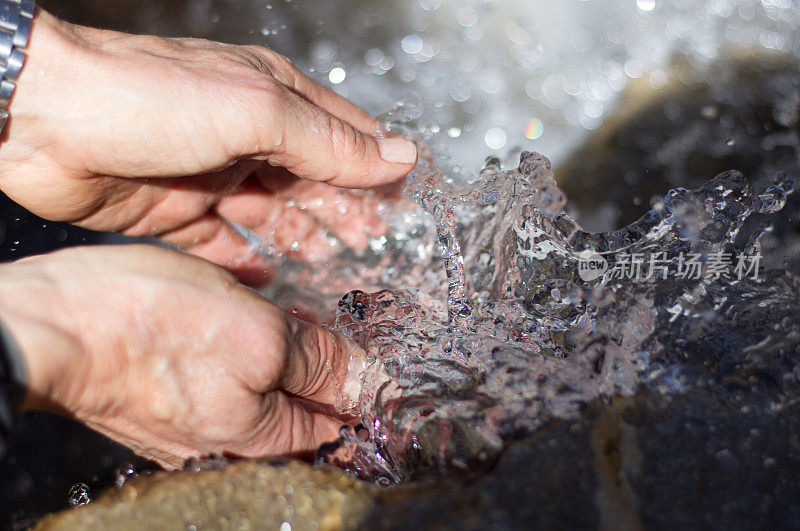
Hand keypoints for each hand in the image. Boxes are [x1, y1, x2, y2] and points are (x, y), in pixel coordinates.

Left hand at [0, 10, 415, 280]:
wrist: (45, 120)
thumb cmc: (148, 96)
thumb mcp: (258, 111)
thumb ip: (330, 141)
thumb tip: (400, 156)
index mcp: (274, 100)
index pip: (345, 137)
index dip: (378, 171)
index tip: (407, 210)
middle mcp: (248, 137)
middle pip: (313, 183)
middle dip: (346, 215)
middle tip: (375, 253)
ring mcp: (212, 177)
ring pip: (273, 218)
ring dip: (304, 243)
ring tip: (334, 275)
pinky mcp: (176, 213)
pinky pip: (224, 247)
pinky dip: (248, 265)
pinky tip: (268, 282)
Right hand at [0, 244, 364, 468]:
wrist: (49, 323)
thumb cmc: (147, 328)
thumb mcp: (259, 335)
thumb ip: (319, 362)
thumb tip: (369, 380)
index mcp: (260, 439)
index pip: (335, 422)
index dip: (360, 382)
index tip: (368, 347)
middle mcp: (227, 440)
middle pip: (296, 404)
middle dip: (317, 360)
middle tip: (319, 317)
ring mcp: (192, 420)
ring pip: (258, 384)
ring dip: (276, 347)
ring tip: (278, 311)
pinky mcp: (164, 393)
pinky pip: (220, 373)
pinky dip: (238, 344)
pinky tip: (235, 309)